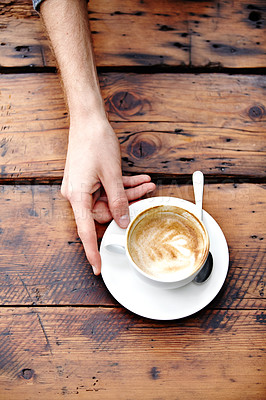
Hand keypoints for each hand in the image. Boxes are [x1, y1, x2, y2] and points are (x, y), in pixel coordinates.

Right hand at [61, 116, 154, 274]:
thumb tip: (123, 220)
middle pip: (104, 212)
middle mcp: (77, 194)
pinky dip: (123, 186)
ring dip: (129, 193)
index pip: (86, 231)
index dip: (92, 250)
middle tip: (147, 198)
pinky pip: (107, 188)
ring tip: (147, 185)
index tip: (98, 266)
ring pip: (109, 199)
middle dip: (127, 206)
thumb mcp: (112, 174)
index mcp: (78, 196)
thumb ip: (119, 200)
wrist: (88, 120)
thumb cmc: (95, 142)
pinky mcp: (89, 179)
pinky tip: (140, 180)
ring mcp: (83, 186)